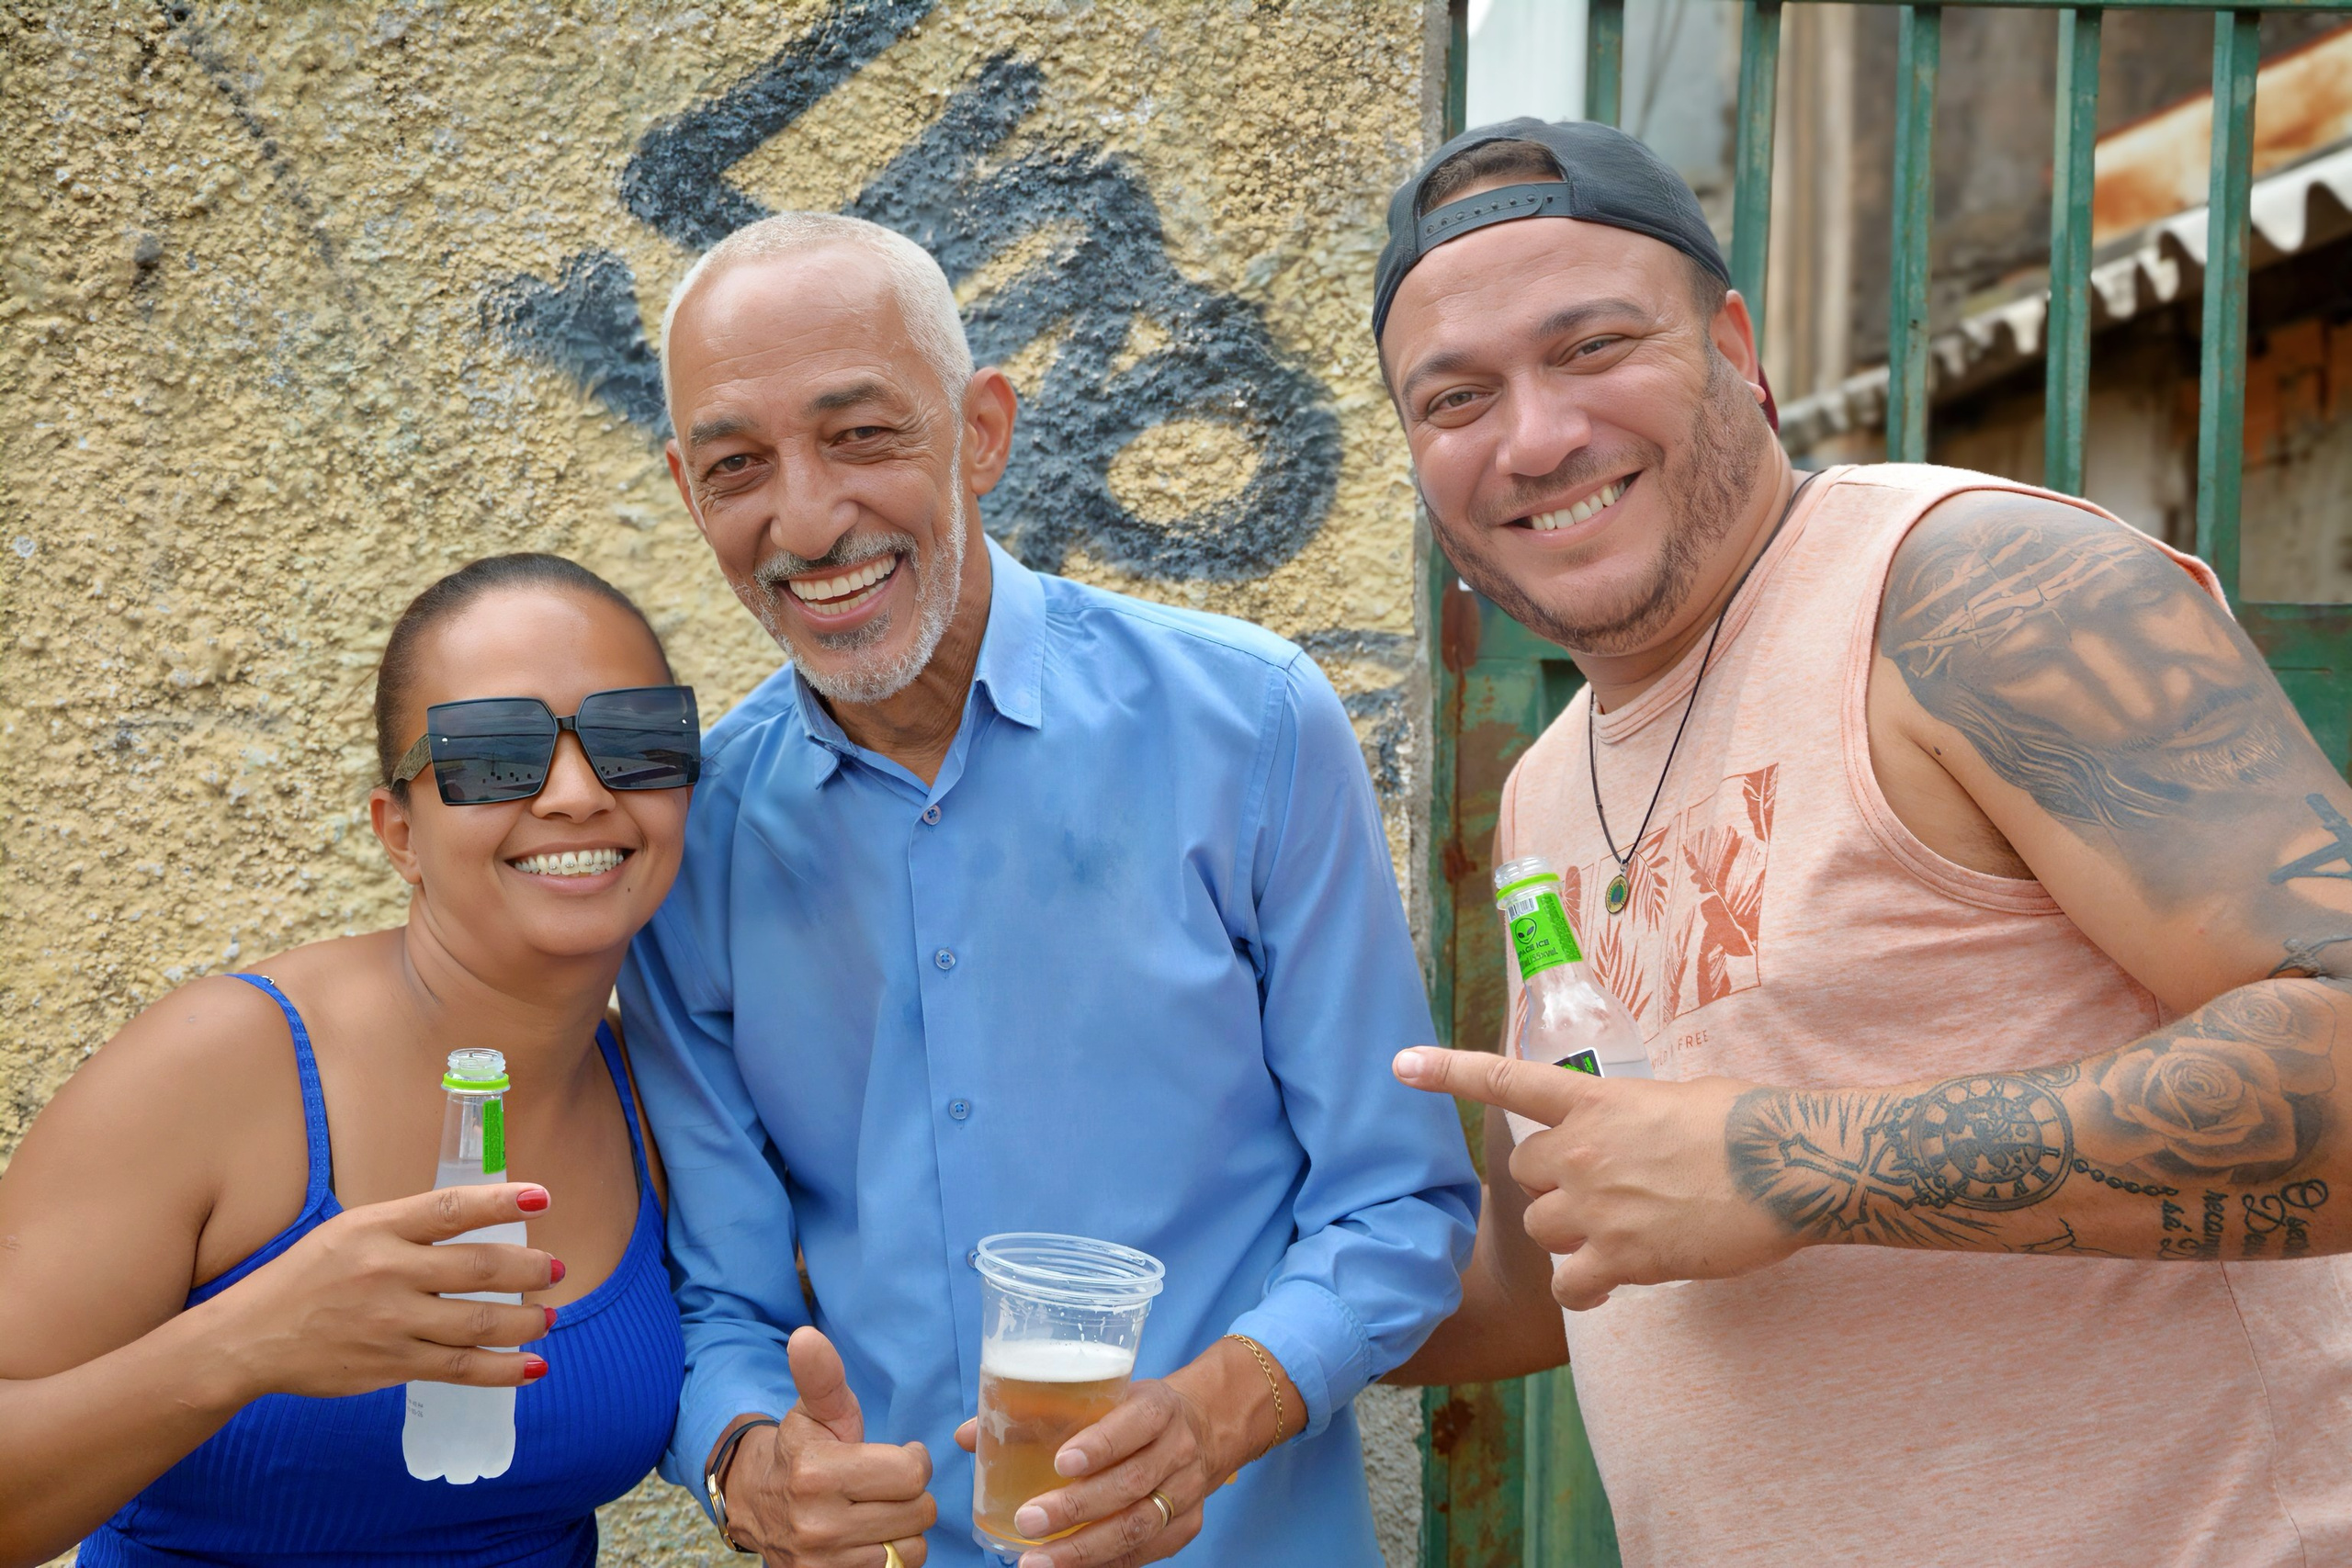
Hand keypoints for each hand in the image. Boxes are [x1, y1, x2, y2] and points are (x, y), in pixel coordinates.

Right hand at [210, 1182, 559, 1399]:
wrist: (250, 1337)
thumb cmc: (308, 1277)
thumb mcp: (352, 1231)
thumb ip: (410, 1226)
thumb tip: (480, 1220)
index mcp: (378, 1228)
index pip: (451, 1208)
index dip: (502, 1202)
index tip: (542, 1198)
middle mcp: (388, 1271)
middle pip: (478, 1267)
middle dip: (530, 1270)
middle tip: (556, 1270)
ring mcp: (391, 1322)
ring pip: (478, 1323)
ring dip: (526, 1321)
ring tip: (548, 1316)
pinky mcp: (391, 1364)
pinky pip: (460, 1368)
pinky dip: (504, 1370)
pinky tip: (532, 1366)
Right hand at [721, 1327, 935, 1566]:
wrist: (756, 1502)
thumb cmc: (800, 1449)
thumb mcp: (815, 1410)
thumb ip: (821, 1376)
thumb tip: (805, 1336)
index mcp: (817, 1473)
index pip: (912, 1473)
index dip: (912, 1460)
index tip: (897, 1455)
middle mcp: (818, 1525)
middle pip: (919, 1512)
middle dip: (911, 1494)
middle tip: (885, 1485)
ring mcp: (822, 1563)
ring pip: (912, 1549)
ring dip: (904, 1529)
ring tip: (877, 1511)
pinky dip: (891, 1557)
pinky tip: (869, 1538)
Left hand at [957, 1338, 1291, 1567]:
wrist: (1205, 1428)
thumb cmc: (1133, 1411)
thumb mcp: (1102, 1393)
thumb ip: (1037, 1411)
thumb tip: (967, 1436)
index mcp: (1158, 1407)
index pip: (1135, 1424)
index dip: (1101, 1444)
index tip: (1060, 1461)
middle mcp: (1179, 1449)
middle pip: (1131, 1484)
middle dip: (1077, 1508)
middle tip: (1029, 1522)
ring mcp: (1187, 1492)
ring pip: (1138, 1526)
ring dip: (1084, 1550)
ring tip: (1037, 1563)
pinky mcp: (1187, 1526)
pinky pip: (1145, 1552)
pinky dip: (1105, 1563)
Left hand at [1393, 1047, 1799, 1307]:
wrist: (1788, 1166)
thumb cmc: (1751, 1122)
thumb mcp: (1682, 1097)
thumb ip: (1640, 1113)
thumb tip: (1643, 1132)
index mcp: (1595, 1100)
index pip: (1505, 1080)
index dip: (1447, 1072)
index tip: (1400, 1065)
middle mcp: (1582, 1151)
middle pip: (1521, 1175)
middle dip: (1548, 1185)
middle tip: (1596, 1194)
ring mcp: (1596, 1206)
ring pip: (1542, 1230)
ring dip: (1565, 1236)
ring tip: (1614, 1238)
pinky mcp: (1621, 1257)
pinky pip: (1569, 1287)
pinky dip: (1579, 1292)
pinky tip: (1604, 1288)